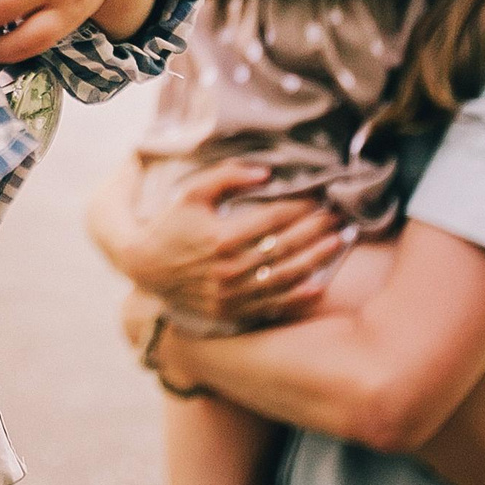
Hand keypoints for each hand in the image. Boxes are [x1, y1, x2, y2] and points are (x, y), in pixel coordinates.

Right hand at [99, 160, 354, 330]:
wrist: (145, 267)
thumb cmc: (172, 224)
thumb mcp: (192, 192)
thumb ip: (227, 176)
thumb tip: (266, 172)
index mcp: (221, 237)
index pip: (273, 219)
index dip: (301, 208)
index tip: (321, 198)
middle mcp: (229, 268)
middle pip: (285, 247)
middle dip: (317, 230)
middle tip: (340, 216)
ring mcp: (232, 294)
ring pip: (285, 276)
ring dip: (317, 259)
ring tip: (339, 242)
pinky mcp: (232, 312)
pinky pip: (273, 305)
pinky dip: (299, 295)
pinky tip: (320, 282)